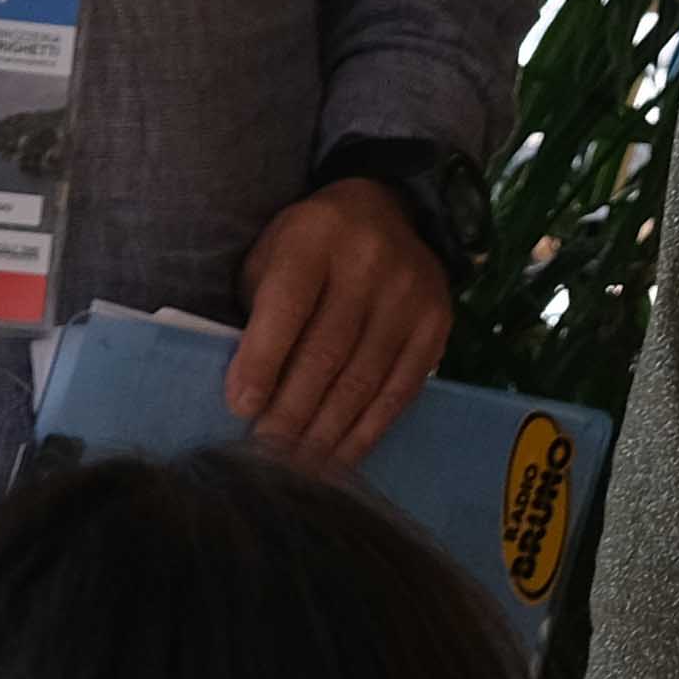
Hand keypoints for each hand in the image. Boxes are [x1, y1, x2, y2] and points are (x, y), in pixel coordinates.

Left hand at [227, 177, 452, 476]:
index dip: (262, 362)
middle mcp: (369, 263)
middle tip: (264, 454)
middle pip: (327, 352)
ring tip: (297, 466)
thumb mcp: (269, 259)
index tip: (241, 409)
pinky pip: (401, 388)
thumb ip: (259, 315)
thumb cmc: (306, 247)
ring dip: (327, 431)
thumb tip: (250, 397)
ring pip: (364, 377)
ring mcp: (410, 294)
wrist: (384, 212)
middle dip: (292, 411)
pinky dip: (369, 430)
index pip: (287, 307)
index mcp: (315, 238)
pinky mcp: (437, 322)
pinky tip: (341, 455)